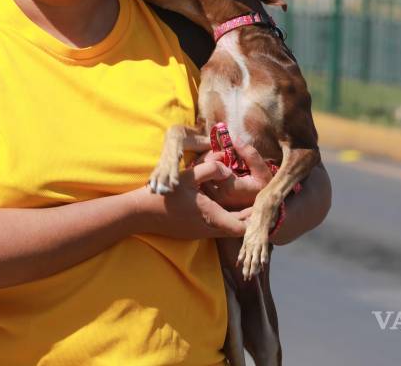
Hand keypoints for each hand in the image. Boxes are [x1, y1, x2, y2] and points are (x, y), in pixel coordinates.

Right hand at [134, 162, 249, 238]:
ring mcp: (199, 233)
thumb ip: (211, 169)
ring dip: (233, 217)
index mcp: (211, 216)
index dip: (254, 218)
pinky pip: (212, 227)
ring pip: (224, 229)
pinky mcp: (190, 232)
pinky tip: (216, 203)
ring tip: (240, 202)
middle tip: (254, 203)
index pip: (242, 226)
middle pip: (236, 229)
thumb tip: (226, 167)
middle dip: (246, 217)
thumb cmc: (165, 195)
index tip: (260, 206)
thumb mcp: (189, 176)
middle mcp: (208, 229)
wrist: (140, 214)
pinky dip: (220, 218)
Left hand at [198, 145, 273, 209]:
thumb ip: (249, 154)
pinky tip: (213, 174)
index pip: (213, 166)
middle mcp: (218, 197)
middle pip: (203, 172)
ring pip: (199, 179)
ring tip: (217, 165)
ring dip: (205, 168)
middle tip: (220, 157)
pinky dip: (204, 177)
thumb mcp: (261, 170)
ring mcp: (213, 202)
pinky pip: (200, 187)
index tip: (226, 155)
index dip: (217, 156)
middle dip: (208, 160)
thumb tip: (235, 139)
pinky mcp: (210, 206)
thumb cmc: (263, 188)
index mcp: (230, 188)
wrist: (264, 208)